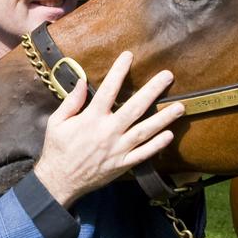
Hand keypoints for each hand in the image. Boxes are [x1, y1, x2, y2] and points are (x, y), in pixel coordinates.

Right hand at [33, 51, 183, 207]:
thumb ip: (71, 101)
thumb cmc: (57, 149)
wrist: (59, 181)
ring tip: (180, 107)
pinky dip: (157, 145)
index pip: (108, 90)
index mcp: (91, 118)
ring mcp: (118, 149)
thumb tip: (82, 81)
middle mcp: (108, 132)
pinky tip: (170, 135)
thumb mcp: (56, 122)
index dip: (119, 71)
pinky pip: (143, 154)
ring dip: (164, 118)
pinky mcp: (122, 165)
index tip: (129, 56)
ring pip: (145, 131)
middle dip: (153, 90)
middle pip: (135, 107)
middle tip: (168, 75)